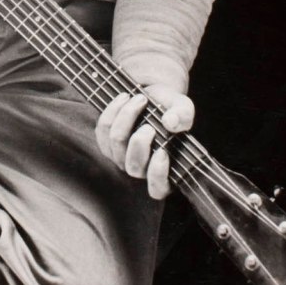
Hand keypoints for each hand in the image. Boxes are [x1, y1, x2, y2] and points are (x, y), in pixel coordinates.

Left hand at [95, 84, 194, 199]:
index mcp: (163, 170)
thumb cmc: (170, 109)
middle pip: (133, 166)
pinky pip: (103, 129)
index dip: (158, 174)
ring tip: (139, 98)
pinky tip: (125, 98)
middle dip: (139, 143)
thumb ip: (183, 115)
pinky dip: (113, 110)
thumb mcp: (182, 108)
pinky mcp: (106, 142)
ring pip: (116, 143)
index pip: (158, 188)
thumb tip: (171, 122)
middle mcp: (140, 169)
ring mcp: (120, 157)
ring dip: (126, 117)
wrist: (152, 96)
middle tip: (149, 124)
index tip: (163, 151)